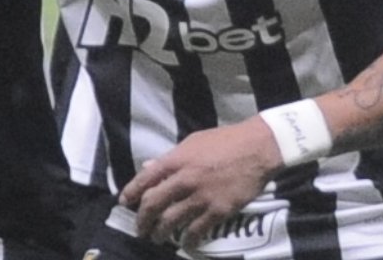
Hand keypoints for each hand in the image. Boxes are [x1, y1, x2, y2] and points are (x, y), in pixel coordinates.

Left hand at [117, 119, 281, 247]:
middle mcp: (185, 179)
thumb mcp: (193, 142)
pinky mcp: (219, 210)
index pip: (146, 179)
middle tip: (140, 228)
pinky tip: (185, 242)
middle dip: (143, 219)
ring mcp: (201, 196)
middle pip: (154, 204)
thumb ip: (170, 157)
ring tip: (158, 238)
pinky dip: (188, 239)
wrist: (257, 148)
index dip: (132, 192)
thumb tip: (149, 168)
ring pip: (171, 221)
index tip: (125, 202)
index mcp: (176, 160)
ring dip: (161, 232)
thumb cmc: (225, 141)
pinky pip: (197, 230)